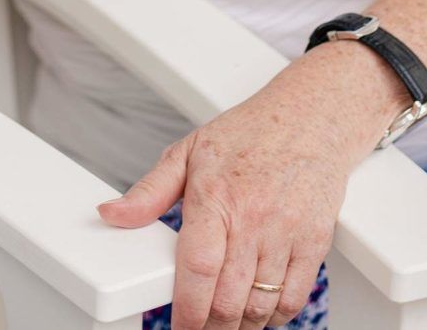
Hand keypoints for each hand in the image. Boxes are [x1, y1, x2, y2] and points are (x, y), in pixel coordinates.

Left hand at [98, 55, 391, 326]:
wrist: (309, 118)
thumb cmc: (248, 134)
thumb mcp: (187, 152)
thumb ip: (148, 192)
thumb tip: (111, 214)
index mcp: (215, 196)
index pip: (198, 268)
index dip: (186, 310)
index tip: (178, 326)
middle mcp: (253, 218)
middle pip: (228, 298)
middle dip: (209, 325)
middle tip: (198, 326)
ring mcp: (287, 232)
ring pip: (261, 306)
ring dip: (239, 325)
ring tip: (224, 322)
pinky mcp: (315, 242)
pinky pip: (294, 298)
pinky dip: (275, 316)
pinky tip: (259, 312)